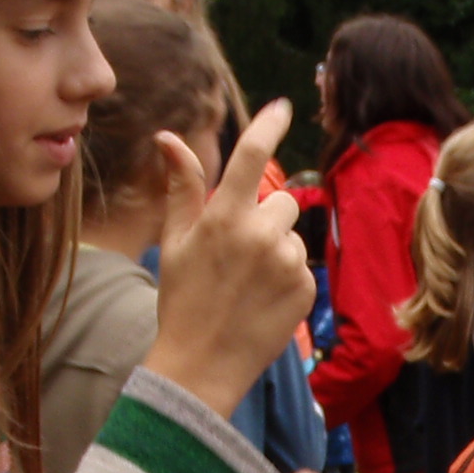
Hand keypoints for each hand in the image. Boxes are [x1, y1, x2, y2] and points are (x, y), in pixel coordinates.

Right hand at [145, 99, 315, 418]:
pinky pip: (302, 266)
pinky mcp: (305, 289)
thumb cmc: (182, 301)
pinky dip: (286, 278)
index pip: (253, 156)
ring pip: (292, 235)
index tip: (282, 107)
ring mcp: (286, 263)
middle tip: (237, 254)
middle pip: (281, 202)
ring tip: (247, 283)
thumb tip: (168, 138)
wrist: (202, 365)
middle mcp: (260, 235)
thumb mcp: (175, 241)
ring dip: (276, 250)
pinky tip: (262, 300)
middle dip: (264, 219)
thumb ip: (181, 187)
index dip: (269, 126)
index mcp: (224, 217)